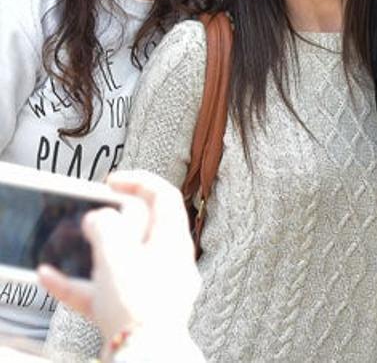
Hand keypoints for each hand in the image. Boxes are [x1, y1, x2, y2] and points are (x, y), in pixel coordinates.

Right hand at [38, 170, 199, 341]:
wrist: (144, 356)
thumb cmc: (139, 304)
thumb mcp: (117, 254)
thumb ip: (105, 227)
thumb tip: (99, 218)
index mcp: (173, 241)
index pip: (165, 197)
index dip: (139, 182)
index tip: (112, 181)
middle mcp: (169, 263)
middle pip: (143, 229)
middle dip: (113, 219)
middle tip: (90, 214)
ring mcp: (152, 290)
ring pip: (121, 262)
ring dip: (90, 253)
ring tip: (65, 247)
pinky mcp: (133, 314)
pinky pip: (105, 293)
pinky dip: (79, 285)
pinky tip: (51, 279)